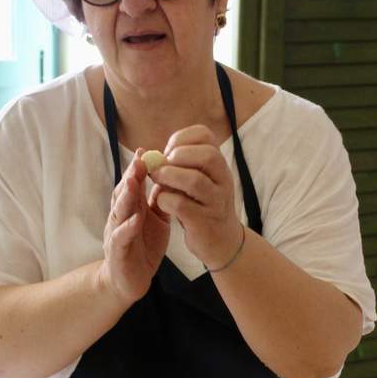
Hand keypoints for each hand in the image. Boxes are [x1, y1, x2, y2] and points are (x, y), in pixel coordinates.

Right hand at [101, 150, 169, 303]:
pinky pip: (121, 238)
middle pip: (123, 193)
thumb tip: (168, 178)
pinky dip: (127, 228)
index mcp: (131, 209)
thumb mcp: (156, 221)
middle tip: (139, 160)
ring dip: (125, 196)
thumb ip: (159, 201)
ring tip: (133, 182)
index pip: (132, 185)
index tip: (146, 151)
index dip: (137, 169)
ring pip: (118, 211)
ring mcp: (116, 233)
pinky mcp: (118, 252)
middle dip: (130, 176)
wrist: (129, 281)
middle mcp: (121, 217)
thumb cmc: (143, 247)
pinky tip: (135, 219)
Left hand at [149, 125, 244, 269]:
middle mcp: (223, 181)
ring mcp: (215, 202)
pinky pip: (182, 205)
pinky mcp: (203, 222)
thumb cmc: (203, 205)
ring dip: (169, 177)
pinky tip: (162, 202)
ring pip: (195, 180)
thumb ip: (181, 166)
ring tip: (157, 180)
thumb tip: (153, 156)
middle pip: (206, 155)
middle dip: (177, 156)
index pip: (205, 135)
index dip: (181, 139)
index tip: (168, 151)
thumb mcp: (199, 179)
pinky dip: (166, 200)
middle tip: (162, 166)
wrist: (222, 242)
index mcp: (219, 165)